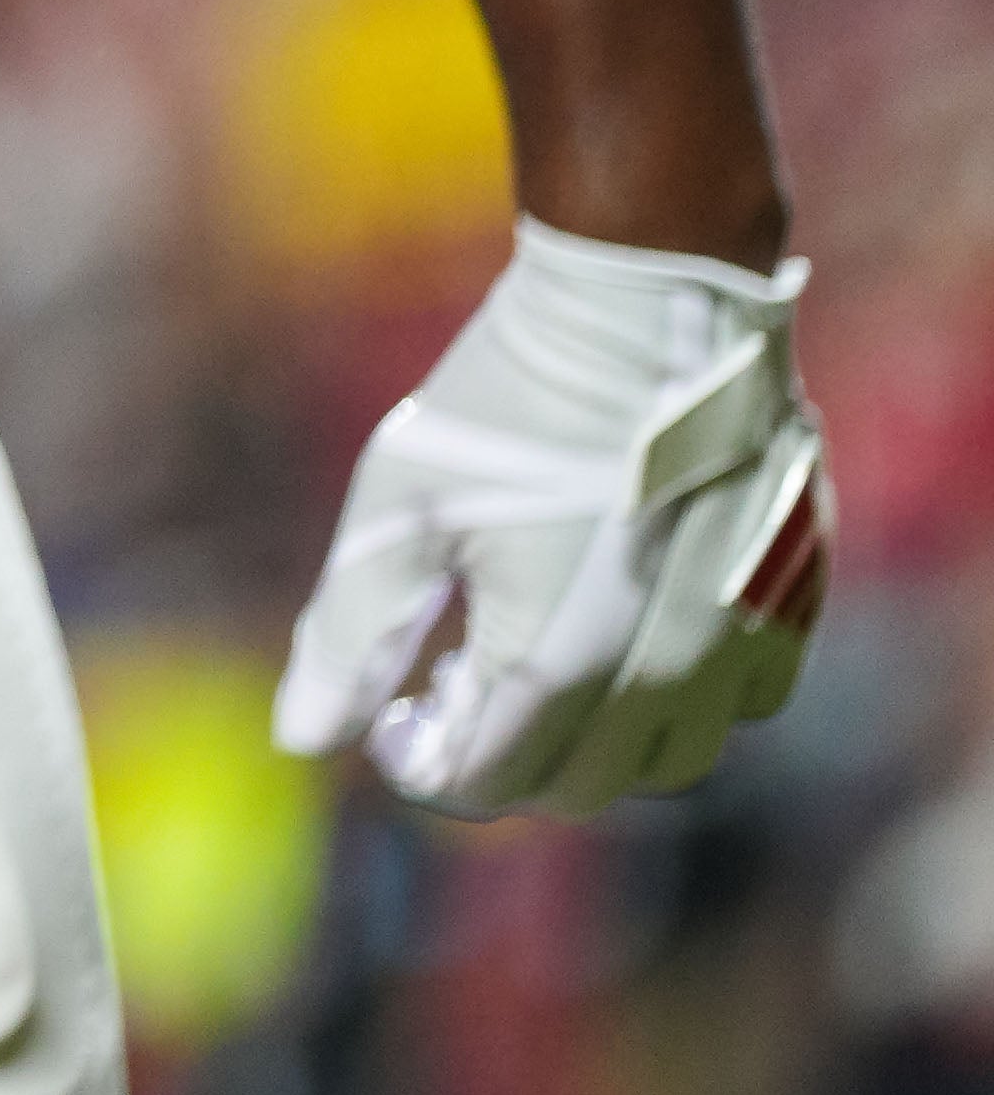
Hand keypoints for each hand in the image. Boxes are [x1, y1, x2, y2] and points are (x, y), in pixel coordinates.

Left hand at [277, 218, 826, 818]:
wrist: (645, 309)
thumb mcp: (398, 512)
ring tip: (534, 663)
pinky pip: (749, 699)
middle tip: (450, 683)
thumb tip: (300, 737)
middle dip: (504, 759)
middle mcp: (667, 677)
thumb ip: (352, 635)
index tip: (392, 714)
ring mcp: (743, 641)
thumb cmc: (506, 408)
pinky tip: (628, 629)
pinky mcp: (793, 598)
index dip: (425, 763)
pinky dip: (684, 698)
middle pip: (579, 785)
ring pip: (672, 760)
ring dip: (598, 741)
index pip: (487, 781)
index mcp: (560, 664)